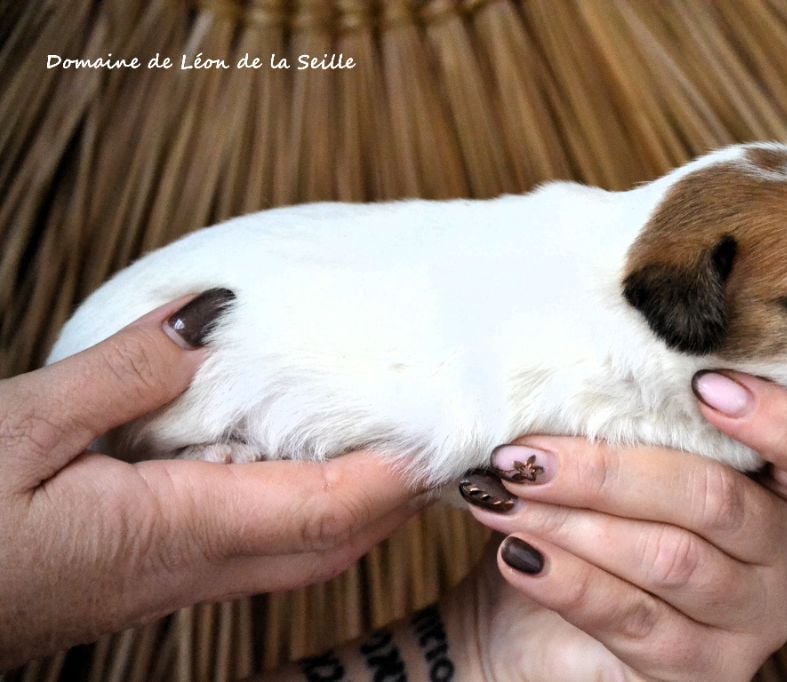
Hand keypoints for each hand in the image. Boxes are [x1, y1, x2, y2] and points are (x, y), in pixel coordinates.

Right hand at [0, 291, 423, 670]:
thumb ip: (125, 375)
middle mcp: (190, 568)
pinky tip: (283, 466)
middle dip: (392, 499)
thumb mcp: (20, 427)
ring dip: (351, 507)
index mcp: (174, 531)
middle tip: (430, 438)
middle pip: (329, 544)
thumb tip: (214, 319)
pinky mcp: (146, 577)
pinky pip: (250, 550)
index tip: (447, 436)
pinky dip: (294, 510)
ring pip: (297, 554)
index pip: (324, 509)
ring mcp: (171, 582)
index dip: (394, 475)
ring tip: (379, 445)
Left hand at [454, 371, 786, 680]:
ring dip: (575, 522)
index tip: (703, 386)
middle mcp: (785, 556)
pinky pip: (633, 618)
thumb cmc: (591, 524)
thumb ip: (631, 422)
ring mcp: (750, 621)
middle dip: (607, 471)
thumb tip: (575, 365)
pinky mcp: (702, 671)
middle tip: (525, 455)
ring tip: (508, 498)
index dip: (785, 421)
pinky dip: (567, 580)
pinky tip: (517, 553)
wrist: (542, 627)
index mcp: (785, 491)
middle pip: (715, 500)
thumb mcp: (622, 464)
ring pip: (668, 558)